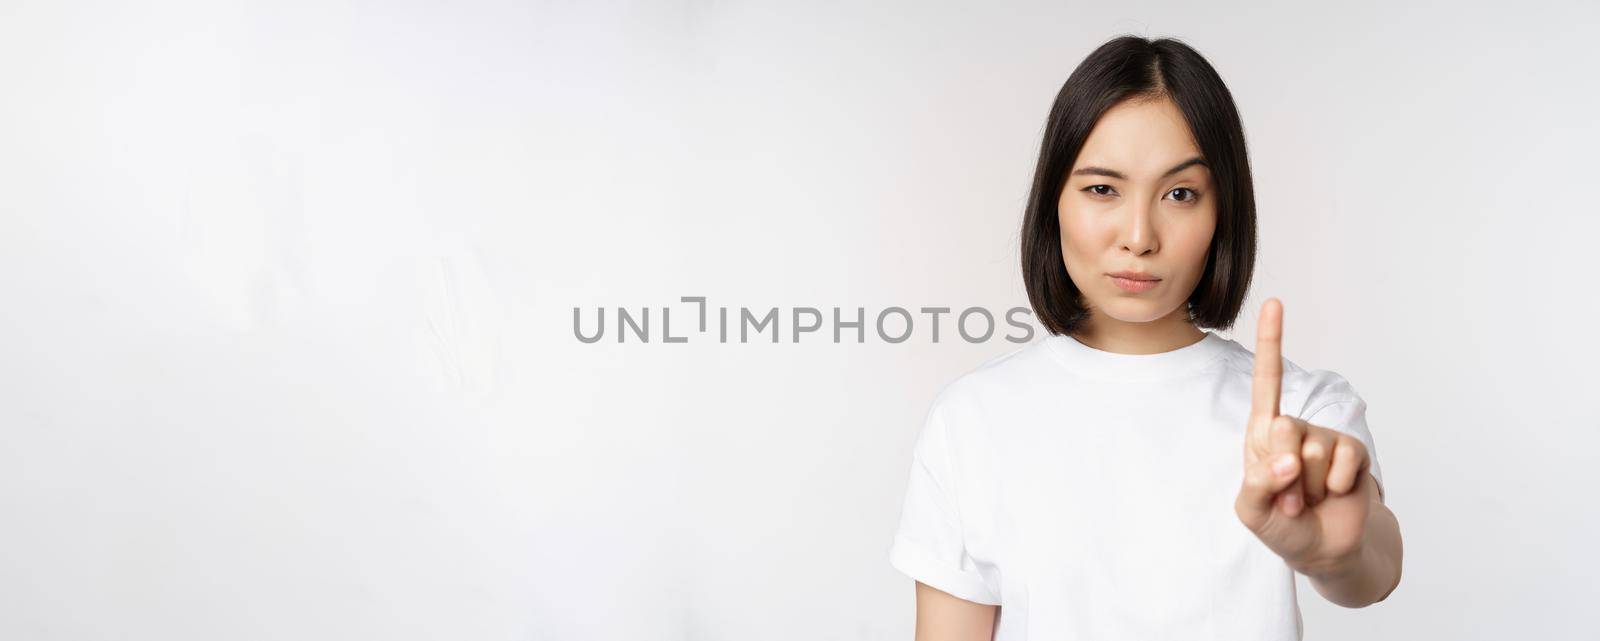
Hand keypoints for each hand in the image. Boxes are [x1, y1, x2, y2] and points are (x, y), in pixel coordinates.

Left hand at [1234, 298, 1374, 574]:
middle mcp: (1294, 428)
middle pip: (1285, 429)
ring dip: (1309, 486)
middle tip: (1287, 496)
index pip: (1266, 382)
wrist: (1324, 548)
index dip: (1273, 341)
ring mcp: (1324, 439)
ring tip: (1307, 499)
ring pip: (1314, 451)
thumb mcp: (1252, 510)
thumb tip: (1288, 461)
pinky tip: (1333, 496)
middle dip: (1284, 473)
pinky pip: (1344, 462)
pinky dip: (1336, 487)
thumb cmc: (1281, 525)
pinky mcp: (1353, 454)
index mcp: (1263, 433)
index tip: (1275, 302)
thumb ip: (1258, 484)